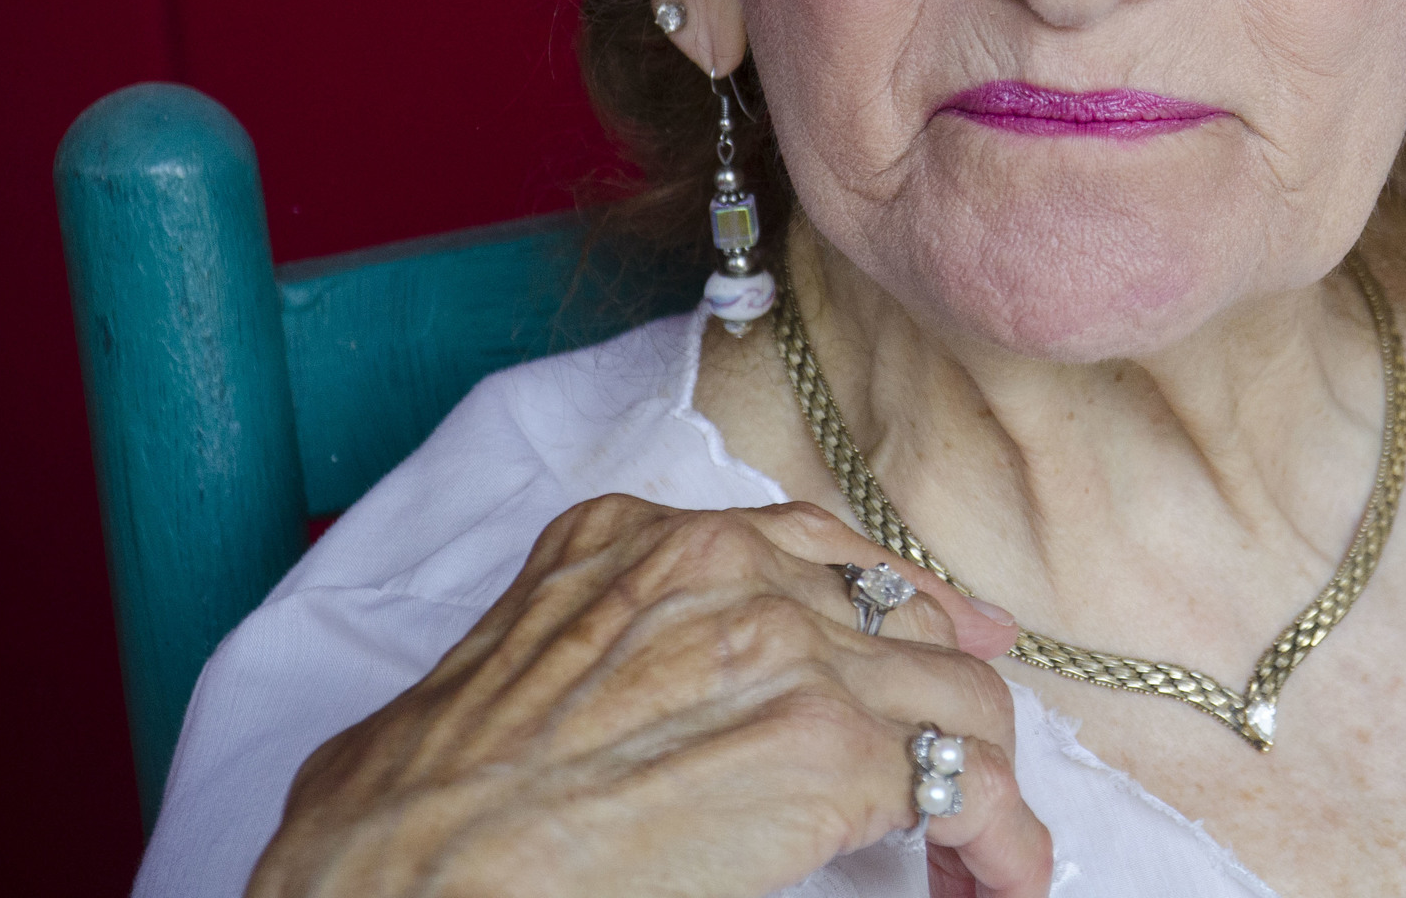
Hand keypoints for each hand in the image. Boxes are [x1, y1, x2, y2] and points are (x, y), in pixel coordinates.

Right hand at [248, 495, 1050, 897]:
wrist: (401, 881)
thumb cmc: (411, 815)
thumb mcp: (501, 666)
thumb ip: (593, 646)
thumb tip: (627, 717)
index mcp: (636, 542)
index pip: (819, 551)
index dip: (895, 608)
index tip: (948, 640)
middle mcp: (724, 570)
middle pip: (900, 623)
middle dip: (945, 701)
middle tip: (966, 774)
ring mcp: (784, 648)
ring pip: (953, 695)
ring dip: (983, 776)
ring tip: (989, 855)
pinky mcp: (829, 748)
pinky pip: (960, 781)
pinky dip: (1000, 837)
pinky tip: (1004, 879)